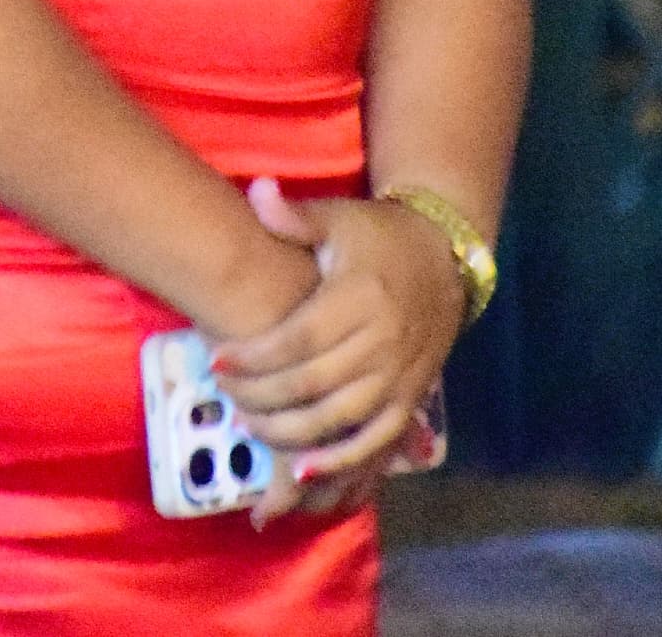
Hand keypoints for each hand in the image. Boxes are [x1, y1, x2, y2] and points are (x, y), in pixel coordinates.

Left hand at [217, 179, 462, 519]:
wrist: (445, 258)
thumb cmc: (377, 237)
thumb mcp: (337, 217)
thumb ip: (294, 216)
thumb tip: (257, 190)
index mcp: (359, 296)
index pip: (300, 337)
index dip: (256, 355)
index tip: (216, 362)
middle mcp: (383, 341)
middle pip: (316, 382)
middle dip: (264, 397)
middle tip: (226, 398)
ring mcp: (402, 374)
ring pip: (344, 417)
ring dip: (295, 432)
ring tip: (252, 428)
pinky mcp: (413, 397)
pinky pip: (380, 438)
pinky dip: (344, 459)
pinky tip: (306, 470)